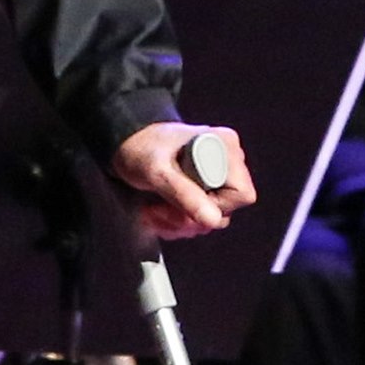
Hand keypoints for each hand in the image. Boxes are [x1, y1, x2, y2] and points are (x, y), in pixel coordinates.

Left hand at [111, 120, 255, 241]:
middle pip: (225, 210)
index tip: (183, 204)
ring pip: (210, 218)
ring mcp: (215, 175)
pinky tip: (157, 212)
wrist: (123, 142)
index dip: (214, 208)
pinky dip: (176, 221)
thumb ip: (184, 194)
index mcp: (223, 147)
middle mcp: (226, 160)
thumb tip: (213, 220)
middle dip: (189, 219)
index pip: (241, 194)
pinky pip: (199, 216)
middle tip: (159, 211)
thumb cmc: (139, 147)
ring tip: (153, 211)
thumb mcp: (157, 172)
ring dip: (178, 223)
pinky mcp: (202, 187)